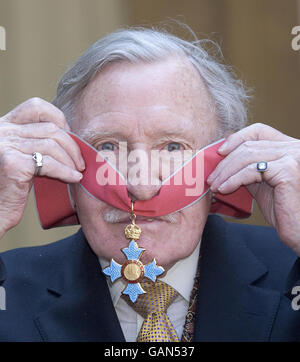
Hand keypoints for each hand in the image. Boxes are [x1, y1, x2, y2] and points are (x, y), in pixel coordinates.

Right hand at [0, 98, 84, 237]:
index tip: (70, 140)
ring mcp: (5, 145)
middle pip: (50, 128)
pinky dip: (66, 171)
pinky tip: (73, 178)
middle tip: (80, 162)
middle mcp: (2, 131)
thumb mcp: (23, 156)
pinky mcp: (12, 163)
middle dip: (72, 146)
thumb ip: (38, 143)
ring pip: (52, 145)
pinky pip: (49, 163)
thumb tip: (72, 138)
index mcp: (4, 126)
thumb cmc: (10, 188)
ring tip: (77, 172)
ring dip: (71, 160)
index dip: (59, 119)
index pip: (36, 107)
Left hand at [207, 123, 299, 255]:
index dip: (237, 138)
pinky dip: (233, 179)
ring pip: (247, 157)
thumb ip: (248, 167)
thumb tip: (223, 155)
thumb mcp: (261, 182)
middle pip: (249, 145)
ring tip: (214, 186)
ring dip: (225, 172)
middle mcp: (294, 147)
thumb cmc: (281, 209)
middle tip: (211, 178)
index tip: (219, 152)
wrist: (297, 229)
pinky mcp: (288, 170)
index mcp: (288, 147)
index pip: (259, 131)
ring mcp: (293, 156)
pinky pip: (251, 170)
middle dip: (225, 162)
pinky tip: (224, 189)